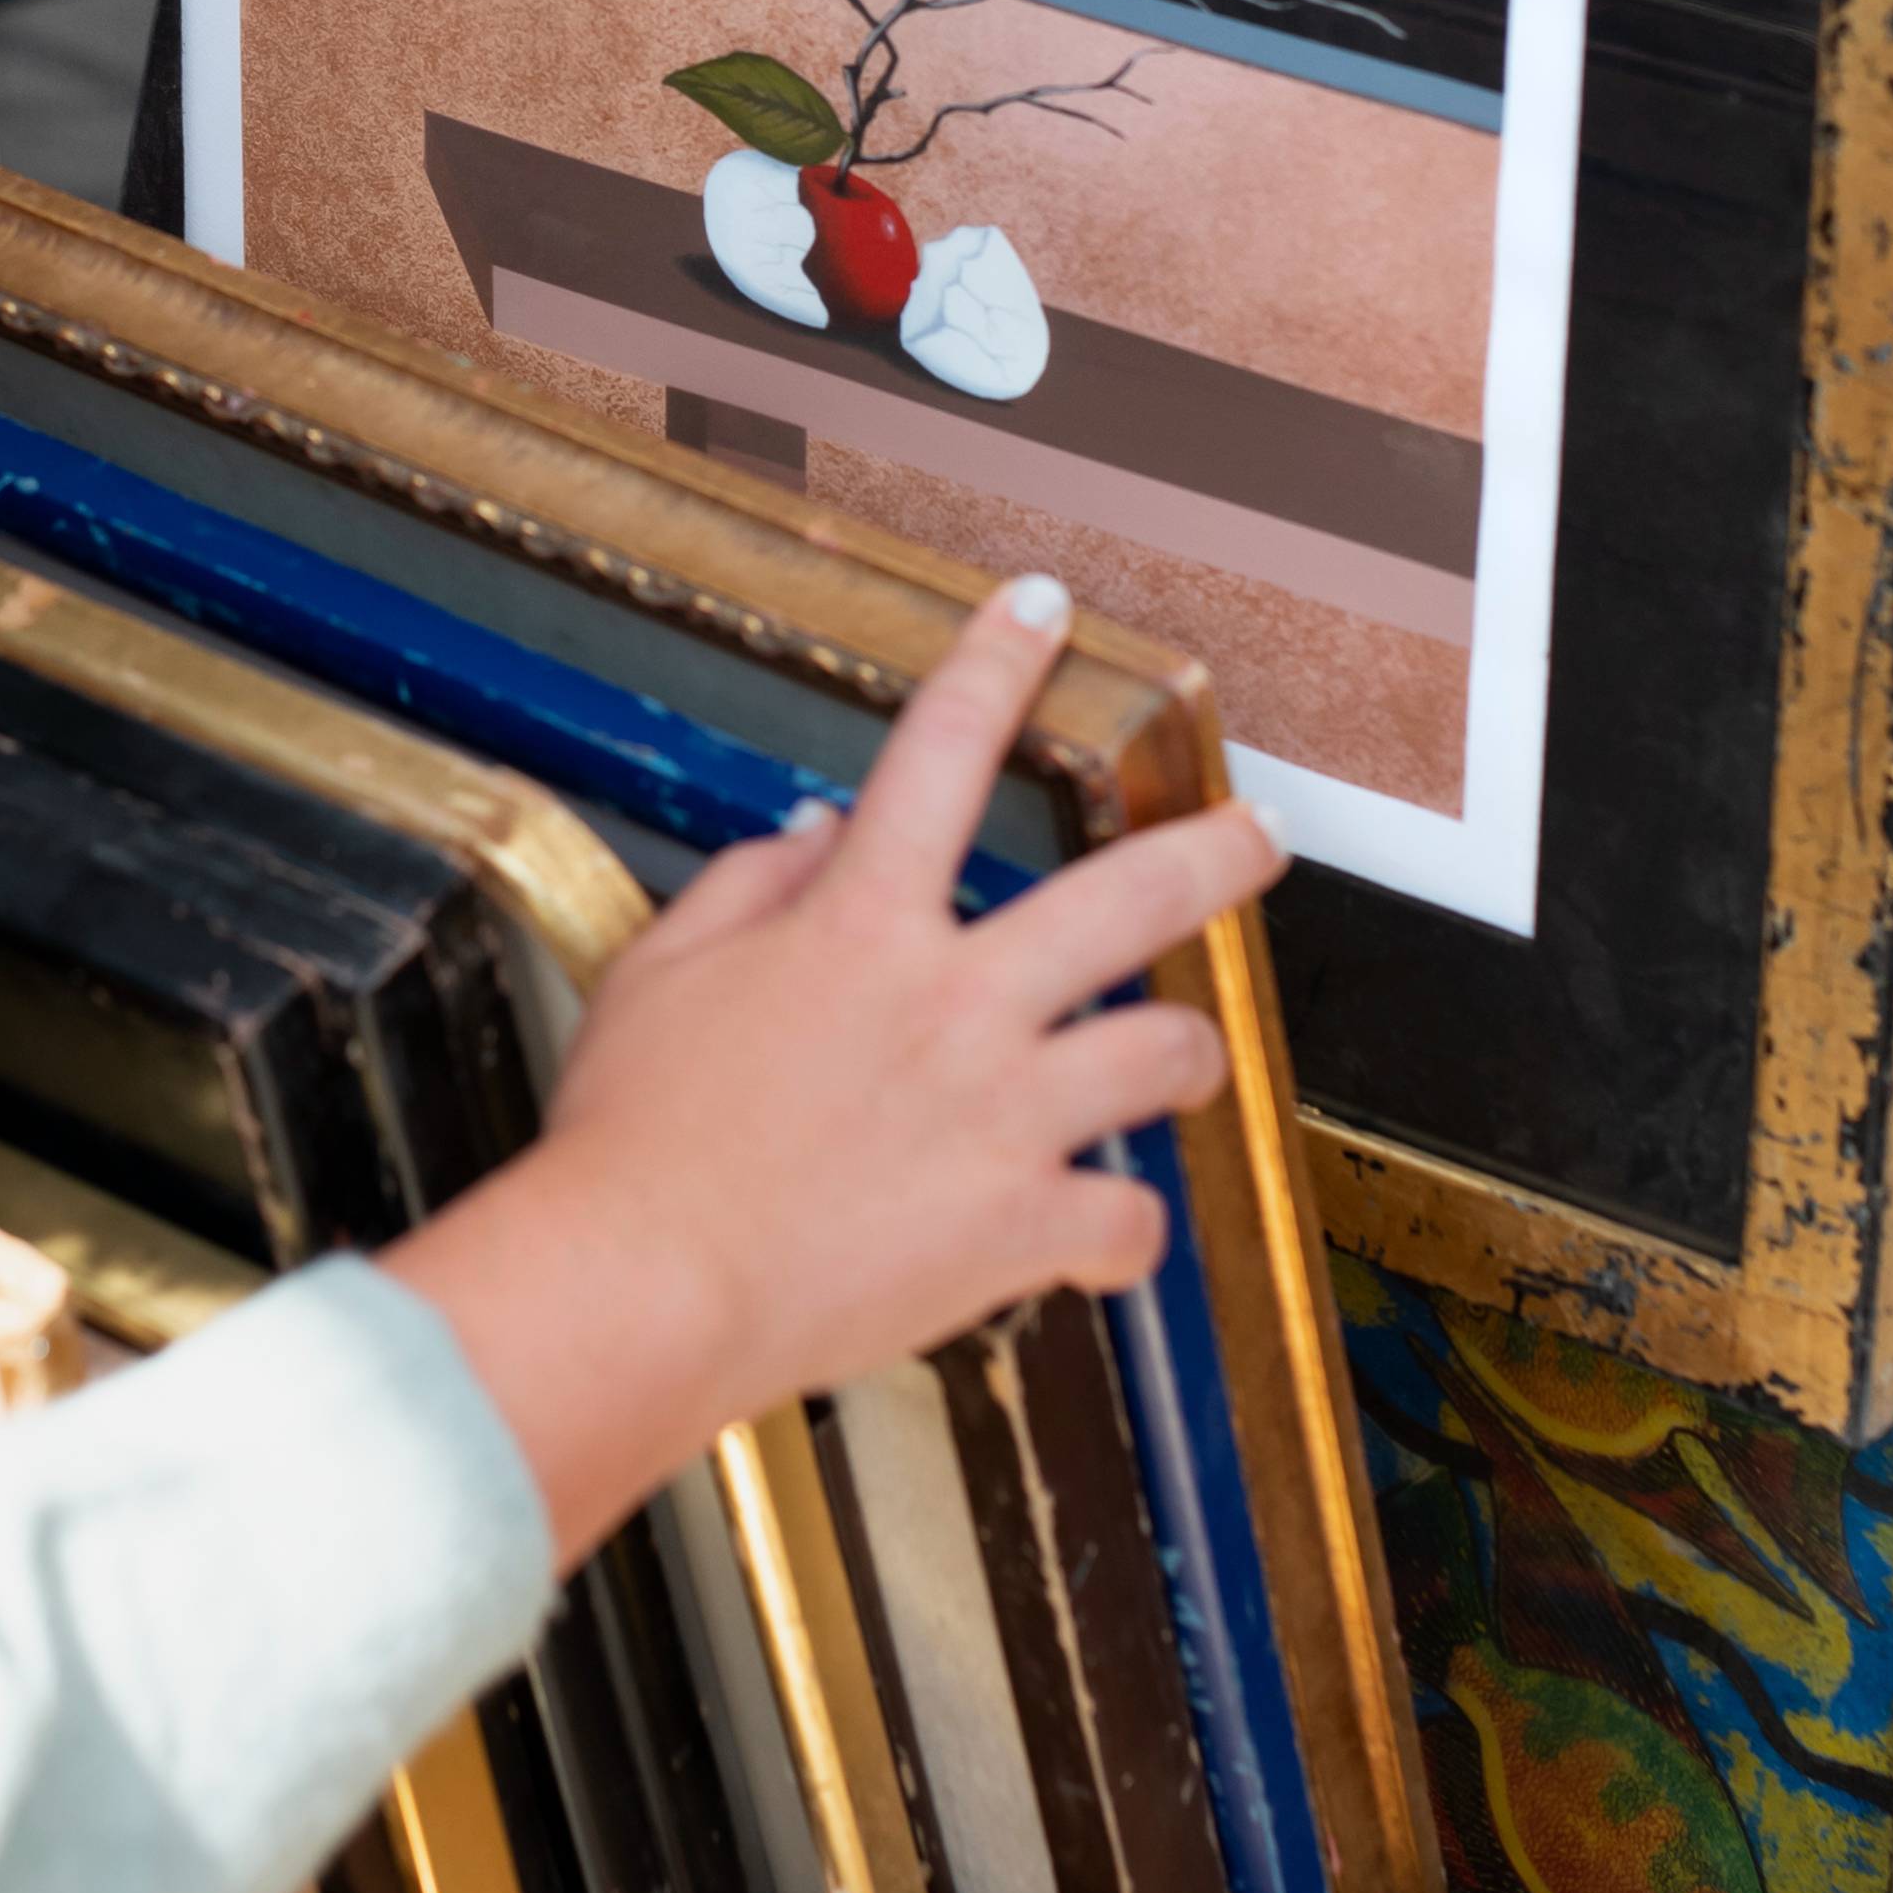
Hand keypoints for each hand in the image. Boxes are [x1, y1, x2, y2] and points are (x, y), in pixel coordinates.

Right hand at [379, 575, 1286, 1568]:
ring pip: (1167, 1054)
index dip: (996, 661)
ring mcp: (1002, 1116)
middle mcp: (955, 1002)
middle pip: (1132, 896)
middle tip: (1262, 835)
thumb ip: (752, 885)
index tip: (1040, 607)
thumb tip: (823, 830)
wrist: (638, 1285)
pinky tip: (1097, 1238)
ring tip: (1180, 1059)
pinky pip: (1128, 1225)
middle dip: (1220, 851)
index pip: (941, 749)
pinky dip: (1118, 1234)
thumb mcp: (660, 971)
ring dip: (1183, 1054)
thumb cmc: (630, 1134)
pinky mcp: (1019, 1230)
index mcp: (860, 923)